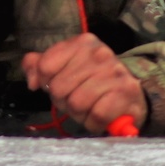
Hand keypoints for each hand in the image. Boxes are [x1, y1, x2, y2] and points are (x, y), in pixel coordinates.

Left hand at [23, 33, 146, 134]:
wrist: (132, 96)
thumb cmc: (93, 82)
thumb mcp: (66, 67)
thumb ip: (41, 66)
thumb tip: (32, 81)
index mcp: (82, 43)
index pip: (45, 66)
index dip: (47, 82)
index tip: (61, 85)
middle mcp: (99, 53)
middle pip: (59, 88)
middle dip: (64, 101)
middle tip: (78, 100)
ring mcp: (114, 73)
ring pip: (76, 103)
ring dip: (79, 114)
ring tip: (90, 108)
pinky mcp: (125, 93)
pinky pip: (95, 116)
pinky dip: (93, 122)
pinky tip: (99, 117)